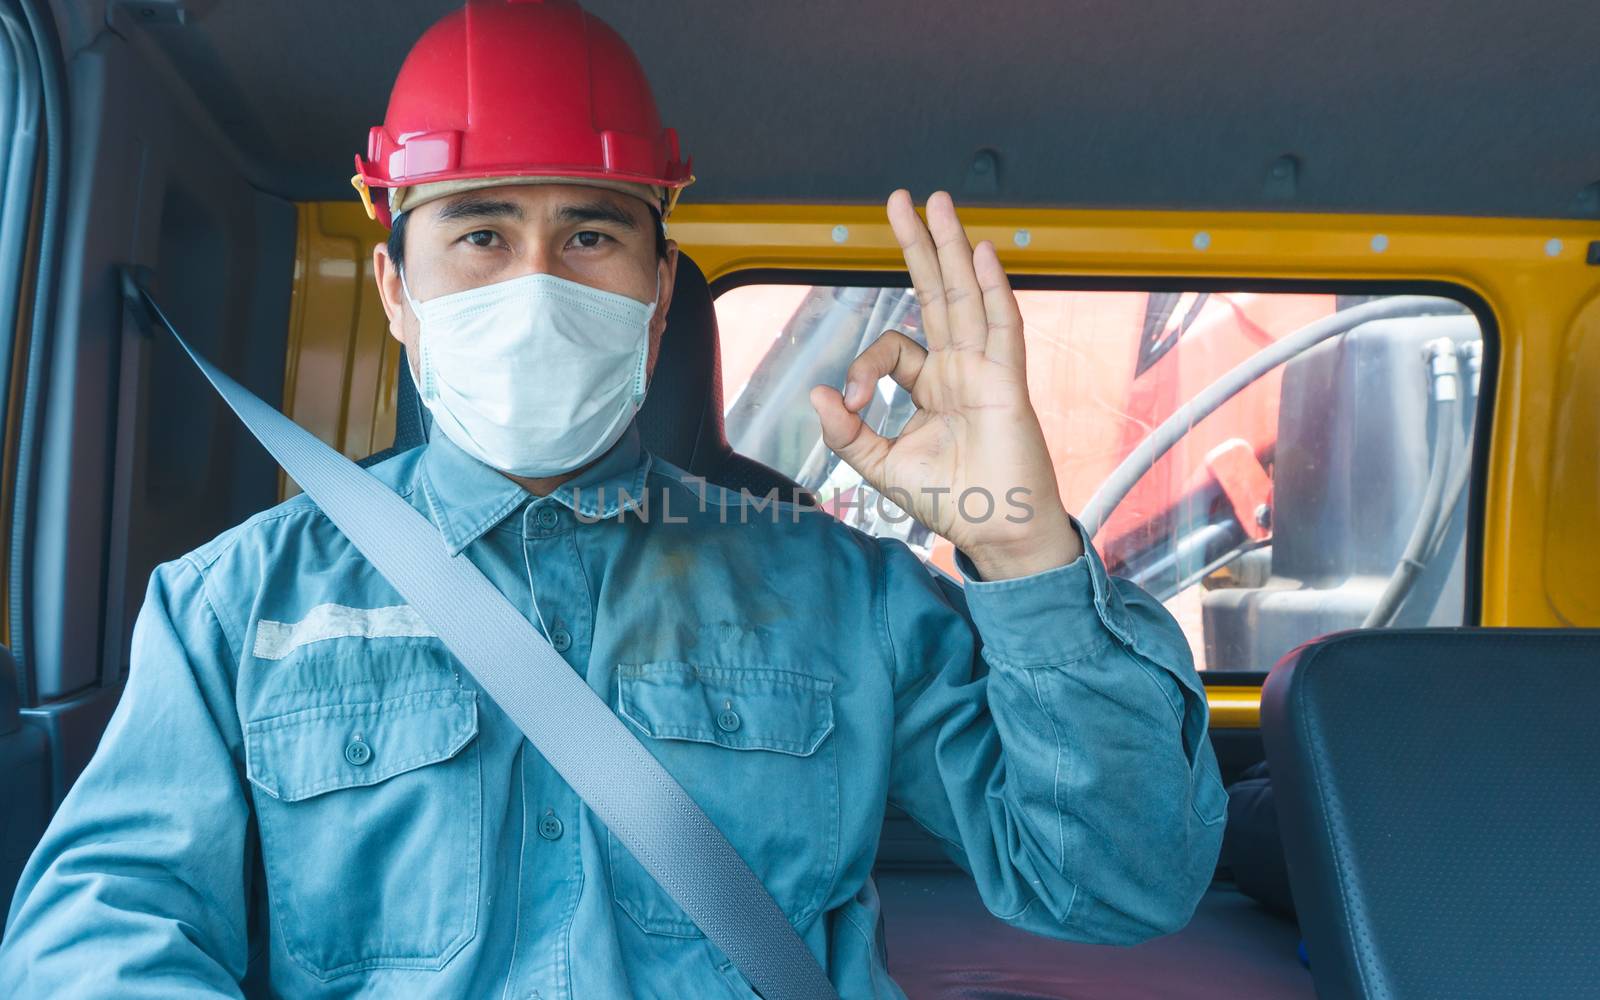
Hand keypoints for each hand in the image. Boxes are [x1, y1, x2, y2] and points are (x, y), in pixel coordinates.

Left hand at [809, 190, 1083, 579]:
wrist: (995, 533)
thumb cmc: (951, 502)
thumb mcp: (881, 466)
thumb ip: (847, 432)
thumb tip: (817, 393)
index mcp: (931, 386)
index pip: (894, 347)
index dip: (863, 363)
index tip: (849, 398)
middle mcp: (959, 369)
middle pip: (937, 293)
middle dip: (919, 245)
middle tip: (902, 199)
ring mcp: (986, 371)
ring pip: (967, 297)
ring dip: (952, 248)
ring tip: (939, 203)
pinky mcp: (1008, 385)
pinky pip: (1003, 328)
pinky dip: (994, 290)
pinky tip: (982, 253)